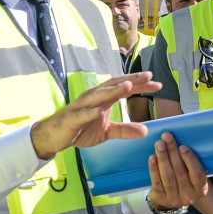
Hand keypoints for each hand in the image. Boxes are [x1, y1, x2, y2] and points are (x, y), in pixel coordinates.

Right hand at [30, 72, 156, 159]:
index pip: (124, 88)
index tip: (158, 84)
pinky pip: (83, 114)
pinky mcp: (72, 118)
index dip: (141, 85)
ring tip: (129, 87)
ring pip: (99, 95)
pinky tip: (101, 111)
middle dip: (131, 80)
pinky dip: (91, 112)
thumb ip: (125, 130)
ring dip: (114, 90)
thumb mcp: (106, 132)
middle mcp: (93, 97)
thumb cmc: (80, 129)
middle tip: (148, 76)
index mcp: (103, 99)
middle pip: (114, 85)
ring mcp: (82, 106)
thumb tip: (145, 131)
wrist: (54, 137)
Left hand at [146, 134, 208, 210]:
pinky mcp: (161, 198)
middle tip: (167, 137)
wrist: (173, 199)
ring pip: (168, 176)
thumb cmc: (186, 180)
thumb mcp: (193, 176)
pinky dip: (154, 168)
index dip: (190, 160)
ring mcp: (174, 199)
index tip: (182, 146)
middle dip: (172, 152)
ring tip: (159, 144)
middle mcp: (188, 196)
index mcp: (200, 189)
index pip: (197, 173)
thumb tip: (180, 141)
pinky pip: (156, 181)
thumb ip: (191, 163)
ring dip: (163, 158)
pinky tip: (152, 157)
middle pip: (180, 171)